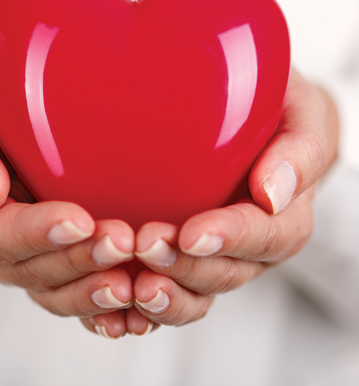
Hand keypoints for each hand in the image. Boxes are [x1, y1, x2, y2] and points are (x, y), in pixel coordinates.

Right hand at [0, 35, 138, 335]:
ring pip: (51, 287)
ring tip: (134, 280)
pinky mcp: (41, 251)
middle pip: (27, 269)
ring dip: (92, 284)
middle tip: (123, 242)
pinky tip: (131, 299)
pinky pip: (66, 286)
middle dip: (77, 260)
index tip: (79, 220)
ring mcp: (12, 254)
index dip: (36, 234)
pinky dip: (96, 298)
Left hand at [130, 68, 338, 327]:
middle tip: (146, 246)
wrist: (256, 121)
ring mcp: (216, 255)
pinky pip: (170, 289)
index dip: (231, 239)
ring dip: (166, 291)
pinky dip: (145, 303)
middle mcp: (250, 246)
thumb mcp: (300, 116)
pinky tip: (118, 297)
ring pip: (196, 291)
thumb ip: (299, 151)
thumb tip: (271, 194)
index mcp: (285, 217)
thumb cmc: (277, 115)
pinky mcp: (184, 257)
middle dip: (186, 266)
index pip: (267, 237)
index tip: (193, 235)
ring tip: (132, 284)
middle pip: (225, 272)